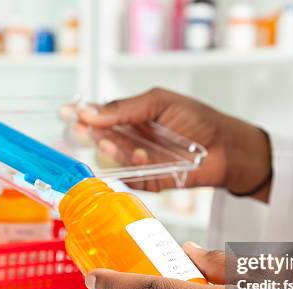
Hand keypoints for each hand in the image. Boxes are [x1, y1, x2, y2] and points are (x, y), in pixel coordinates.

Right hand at [61, 88, 271, 199]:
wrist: (226, 147)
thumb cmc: (197, 120)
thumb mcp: (159, 102)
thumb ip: (126, 108)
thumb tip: (92, 112)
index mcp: (130, 117)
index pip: (98, 115)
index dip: (81, 114)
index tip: (66, 112)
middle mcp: (130, 140)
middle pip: (100, 138)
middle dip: (89, 134)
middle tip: (81, 130)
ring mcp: (138, 162)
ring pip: (114, 159)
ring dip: (112, 151)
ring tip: (113, 143)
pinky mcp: (149, 181)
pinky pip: (133, 177)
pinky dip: (135, 167)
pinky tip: (141, 156)